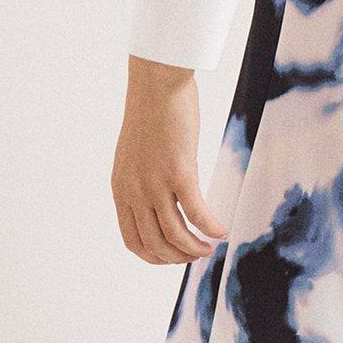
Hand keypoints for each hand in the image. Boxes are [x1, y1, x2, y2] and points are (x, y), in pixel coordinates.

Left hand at [112, 56, 228, 262]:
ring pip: (175, 235)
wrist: (157, 85)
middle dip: (178, 257)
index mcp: (122, 188)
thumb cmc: (151, 114)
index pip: (133, 240)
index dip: (155, 256)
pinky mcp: (179, 172)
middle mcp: (135, 191)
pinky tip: (221, 230)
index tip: (174, 257)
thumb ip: (142, 180)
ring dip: (194, 249)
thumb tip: (161, 199)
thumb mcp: (136, 155)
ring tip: (209, 248)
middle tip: (197, 254)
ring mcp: (155, 184)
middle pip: (155, 244)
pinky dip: (210, 227)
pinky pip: (197, 213)